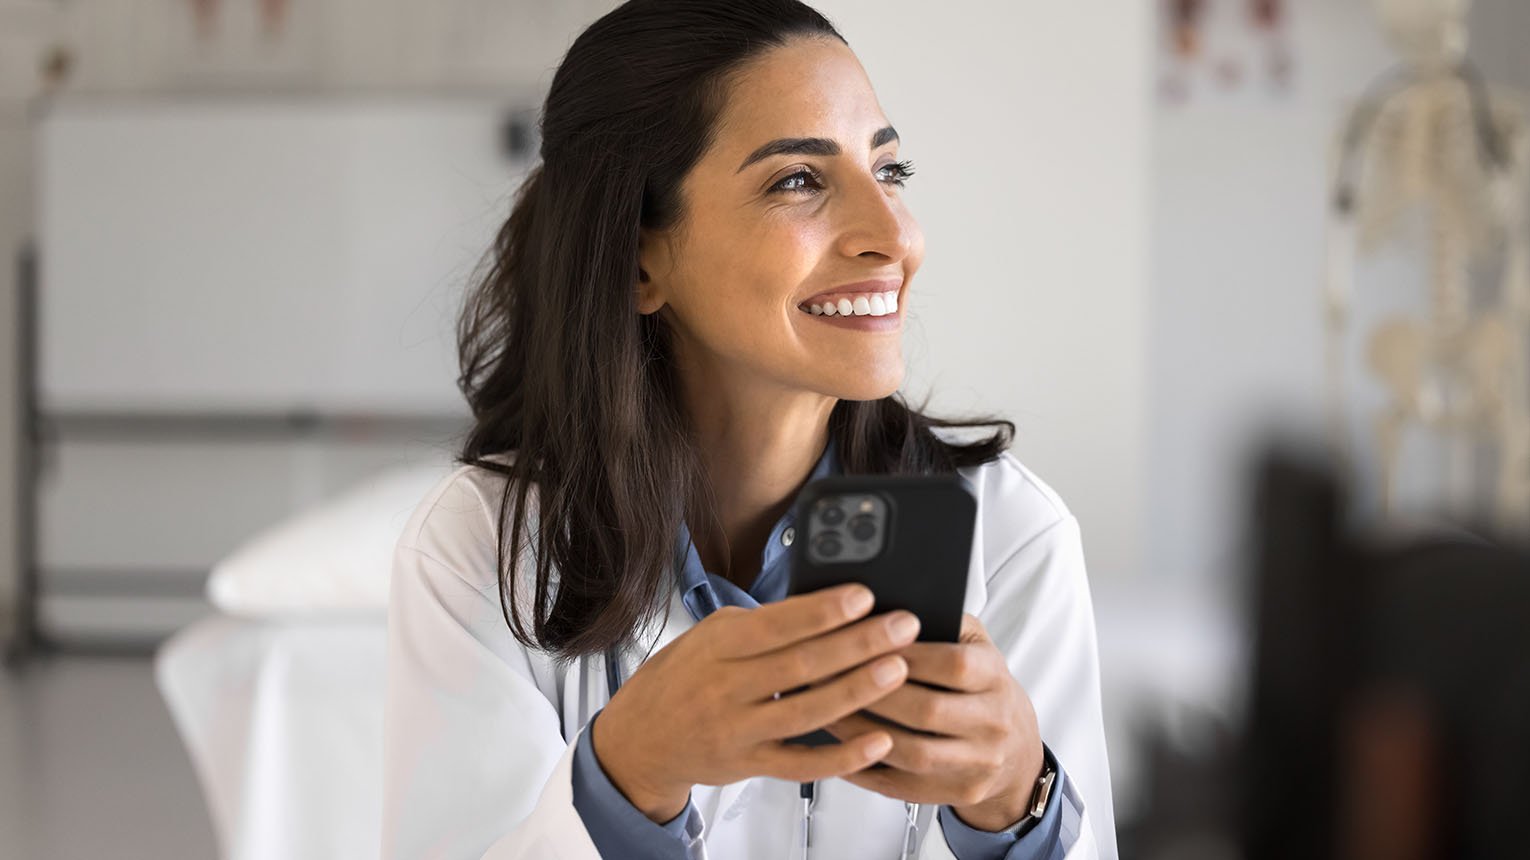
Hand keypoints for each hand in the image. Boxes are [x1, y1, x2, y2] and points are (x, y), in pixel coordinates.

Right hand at [592, 583, 919, 823]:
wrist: (639, 739)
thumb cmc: (683, 678)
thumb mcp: (710, 637)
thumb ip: (762, 626)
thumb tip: (824, 606)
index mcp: (718, 646)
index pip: (777, 625)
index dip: (823, 610)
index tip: (865, 595)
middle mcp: (726, 688)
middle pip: (801, 664)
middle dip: (859, 643)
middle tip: (902, 626)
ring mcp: (738, 730)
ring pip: (807, 712)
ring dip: (858, 690)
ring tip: (899, 669)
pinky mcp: (749, 765)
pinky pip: (802, 765)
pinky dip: (842, 755)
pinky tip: (878, 740)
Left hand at [820, 612, 1045, 831]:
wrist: (1013, 750)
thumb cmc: (980, 687)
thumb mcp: (975, 645)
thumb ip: (943, 622)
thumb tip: (887, 608)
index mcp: (995, 678)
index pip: (953, 665)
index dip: (905, 654)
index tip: (864, 643)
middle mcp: (993, 723)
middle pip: (928, 711)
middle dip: (873, 692)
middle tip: (830, 676)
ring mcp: (977, 764)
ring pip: (912, 753)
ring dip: (862, 732)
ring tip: (826, 710)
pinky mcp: (956, 792)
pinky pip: (901, 786)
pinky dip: (864, 768)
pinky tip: (839, 747)